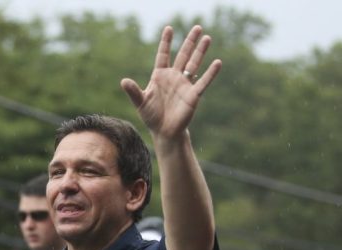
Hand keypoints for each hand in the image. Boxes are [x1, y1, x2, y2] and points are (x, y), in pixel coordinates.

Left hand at [121, 25, 221, 139]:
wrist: (164, 132)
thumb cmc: (152, 116)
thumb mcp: (141, 102)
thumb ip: (133, 91)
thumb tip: (123, 81)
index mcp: (160, 76)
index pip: (163, 55)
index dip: (166, 42)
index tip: (169, 28)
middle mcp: (174, 77)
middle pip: (183, 55)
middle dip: (189, 41)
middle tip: (197, 27)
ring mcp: (184, 85)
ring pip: (194, 64)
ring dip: (200, 52)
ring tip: (207, 38)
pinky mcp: (193, 95)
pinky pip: (203, 82)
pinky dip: (210, 73)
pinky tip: (217, 62)